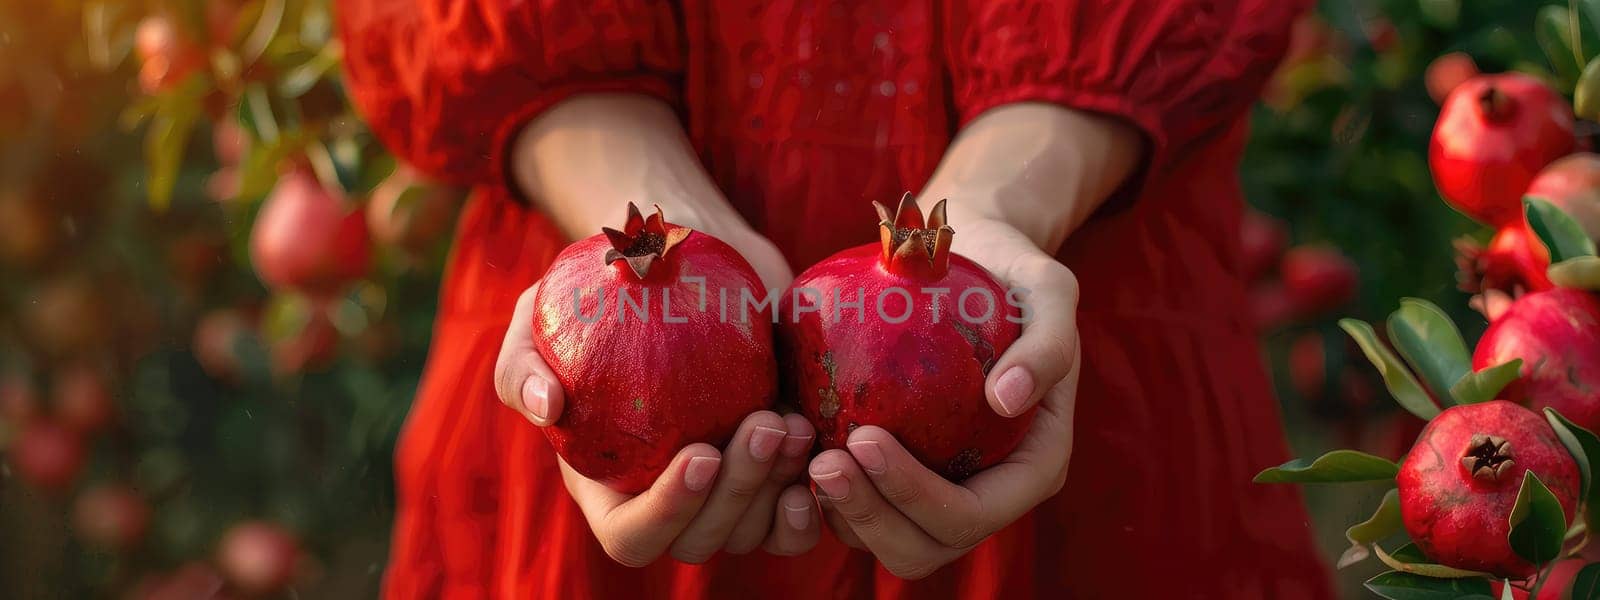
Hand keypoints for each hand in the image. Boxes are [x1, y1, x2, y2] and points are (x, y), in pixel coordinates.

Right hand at [494, 271, 815, 564]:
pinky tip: (825, 457)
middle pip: (702, 540)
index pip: (631, 535)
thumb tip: (548, 407)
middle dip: (738, 492)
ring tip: (795, 424)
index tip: (698, 453)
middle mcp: (670, 500)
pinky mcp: (775, 468)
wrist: (682, 259)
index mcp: (608, 484)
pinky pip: (797, 519)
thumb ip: (523, 363)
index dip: (666, 513)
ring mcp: (727, 490)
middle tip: (767, 423)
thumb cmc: (601, 293)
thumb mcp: (541, 314)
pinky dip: (817, 503)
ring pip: (754, 532)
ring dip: (779, 490)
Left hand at [808, 218, 1079, 578]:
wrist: (974, 254)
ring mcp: (940, 488)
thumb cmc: (1013, 268)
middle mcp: (986, 491)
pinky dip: (820, 495)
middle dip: (870, 517)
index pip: (972, 514)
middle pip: (923, 546)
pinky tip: (789, 447)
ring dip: (840, 514)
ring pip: (883, 540)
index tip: (865, 436)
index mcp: (1031, 466)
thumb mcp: (1048, 288)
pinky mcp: (896, 472)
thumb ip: (1047, 344)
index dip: (916, 494)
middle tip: (821, 462)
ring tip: (803, 459)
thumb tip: (1006, 402)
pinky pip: (855, 507)